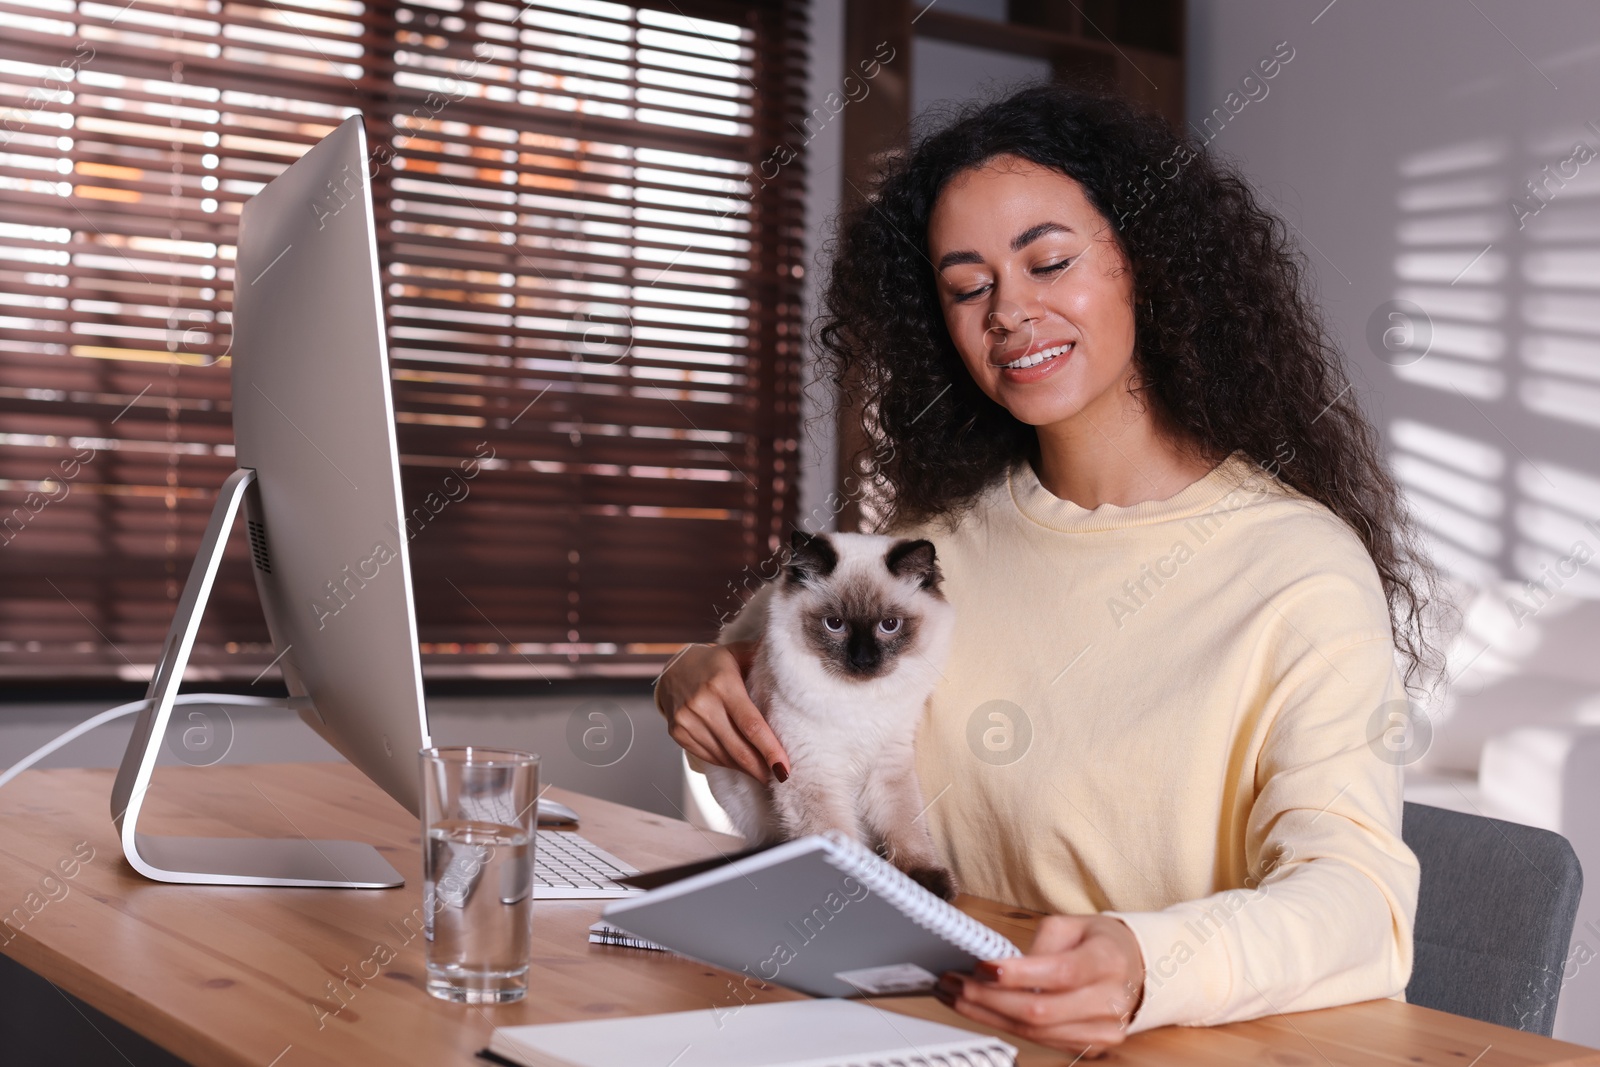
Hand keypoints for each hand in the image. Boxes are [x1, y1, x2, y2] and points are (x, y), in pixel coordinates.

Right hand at [655, 641, 790, 783]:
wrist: (672, 670)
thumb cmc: (714, 663)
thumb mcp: (737, 653)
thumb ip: (761, 658)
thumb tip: (790, 657)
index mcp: (723, 684)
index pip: (751, 725)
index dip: (769, 750)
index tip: (785, 769)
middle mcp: (703, 704)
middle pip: (738, 747)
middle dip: (761, 768)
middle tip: (780, 779)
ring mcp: (687, 721)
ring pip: (724, 756)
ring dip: (746, 769)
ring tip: (764, 774)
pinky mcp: (678, 733)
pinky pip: (710, 756)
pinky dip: (728, 763)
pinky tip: (742, 765)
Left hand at [935, 915, 1145, 1056]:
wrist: (1135, 969)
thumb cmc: (1100, 942)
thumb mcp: (1073, 925)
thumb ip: (1040, 945)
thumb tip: (1002, 967)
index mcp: (1108, 961)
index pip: (1060, 974)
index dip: (1017, 974)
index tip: (981, 967)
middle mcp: (1110, 1001)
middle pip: (1040, 1011)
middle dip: (988, 998)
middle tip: (953, 982)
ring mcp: (1103, 1030)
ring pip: (1035, 1032)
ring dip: (988, 1015)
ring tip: (955, 996)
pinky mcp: (1091, 1046)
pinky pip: (1040, 1041)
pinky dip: (1005, 1025)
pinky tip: (981, 1010)